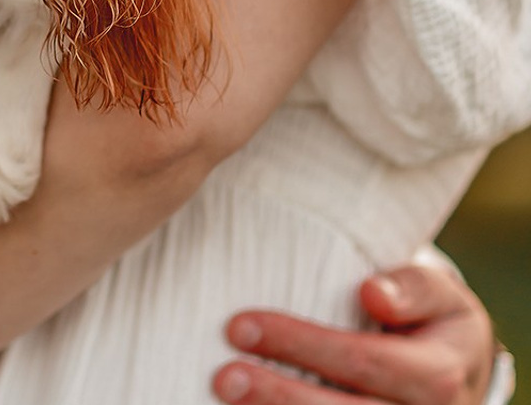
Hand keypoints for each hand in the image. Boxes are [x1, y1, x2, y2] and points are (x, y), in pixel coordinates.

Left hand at [212, 263, 496, 404]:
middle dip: (281, 397)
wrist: (458, 370)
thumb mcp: (438, 294)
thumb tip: (372, 294)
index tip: (239, 326)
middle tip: (223, 377)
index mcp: (440, 374)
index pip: (367, 361)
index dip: (303, 346)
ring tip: (227, 399)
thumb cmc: (432, 318)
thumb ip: (412, 287)